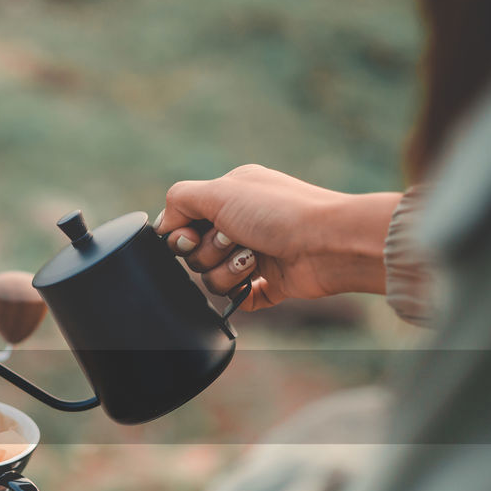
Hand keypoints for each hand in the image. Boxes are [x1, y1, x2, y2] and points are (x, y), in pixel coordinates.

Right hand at [154, 165, 400, 310]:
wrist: (327, 243)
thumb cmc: (278, 212)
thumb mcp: (220, 191)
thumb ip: (180, 199)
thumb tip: (163, 225)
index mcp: (230, 196)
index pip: (184, 220)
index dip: (181, 234)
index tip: (192, 234)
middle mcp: (241, 223)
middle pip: (194, 253)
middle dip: (208, 252)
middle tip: (233, 239)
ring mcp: (255, 254)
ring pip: (212, 279)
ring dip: (227, 272)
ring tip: (253, 259)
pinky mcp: (270, 283)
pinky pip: (239, 299)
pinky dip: (244, 294)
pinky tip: (258, 281)